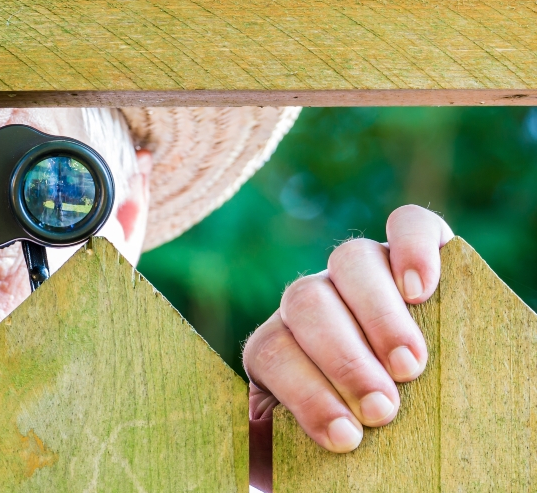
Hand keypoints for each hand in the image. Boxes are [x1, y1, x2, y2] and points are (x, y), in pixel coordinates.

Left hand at [243, 205, 453, 489]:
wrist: (396, 389)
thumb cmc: (358, 422)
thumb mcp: (321, 435)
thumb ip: (298, 441)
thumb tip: (282, 467)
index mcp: (280, 344)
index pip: (270, 351)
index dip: (303, 393)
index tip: (346, 437)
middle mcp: (312, 298)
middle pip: (306, 302)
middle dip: (344, 360)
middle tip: (382, 408)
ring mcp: (358, 269)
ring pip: (351, 261)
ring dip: (378, 315)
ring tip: (410, 366)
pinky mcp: (410, 246)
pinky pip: (408, 225)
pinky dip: (414, 249)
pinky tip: (422, 289)